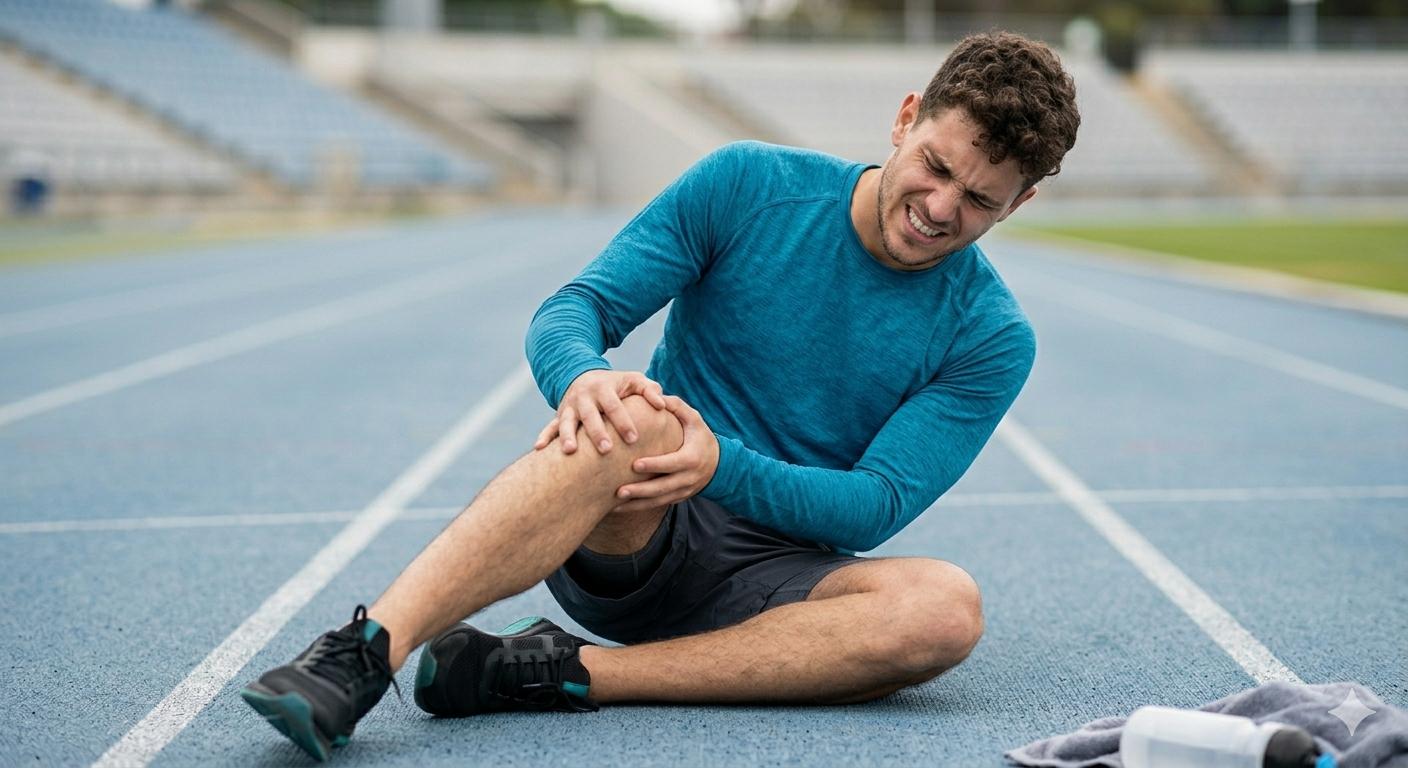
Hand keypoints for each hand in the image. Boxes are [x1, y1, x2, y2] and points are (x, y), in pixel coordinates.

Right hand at [535, 370, 666, 454]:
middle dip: (597, 433)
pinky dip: (544, 437)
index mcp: (603, 389)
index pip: (615, 406)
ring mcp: (569, 407)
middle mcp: (584, 398)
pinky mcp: (559, 415)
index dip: (623, 421)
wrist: (584, 376)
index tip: (634, 439)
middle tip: (607, 450)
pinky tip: (539, 449)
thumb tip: (662, 403)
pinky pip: (549, 427)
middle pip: (590, 416)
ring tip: (570, 452)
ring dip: (567, 436)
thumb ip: (649, 390)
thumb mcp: (633, 380)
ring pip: (566, 422)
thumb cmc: (616, 385)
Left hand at [612, 395, 718, 512]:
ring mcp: (683, 491)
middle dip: (640, 491)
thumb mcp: (695, 419)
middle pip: (663, 488)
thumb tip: (658, 395)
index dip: (654, 465)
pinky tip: (620, 507)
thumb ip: (677, 407)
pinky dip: (639, 507)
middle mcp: (688, 478)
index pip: (671, 463)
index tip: (634, 465)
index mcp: (692, 458)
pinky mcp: (677, 498)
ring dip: (636, 504)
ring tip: (614, 504)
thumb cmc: (700, 436)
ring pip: (658, 501)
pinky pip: (657, 505)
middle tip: (619, 491)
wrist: (718, 464)